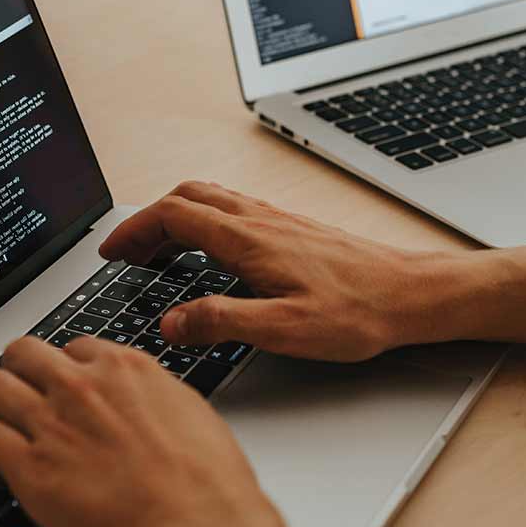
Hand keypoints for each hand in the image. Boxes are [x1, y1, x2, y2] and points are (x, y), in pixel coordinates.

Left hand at [0, 336, 354, 526]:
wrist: (197, 526)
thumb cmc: (207, 480)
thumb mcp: (187, 408)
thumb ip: (148, 392)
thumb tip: (135, 395)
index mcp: (122, 367)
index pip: (71, 346)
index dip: (66, 369)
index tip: (65, 385)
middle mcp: (81, 386)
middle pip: (21, 353)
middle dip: (20, 372)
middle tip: (23, 393)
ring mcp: (52, 424)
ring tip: (5, 423)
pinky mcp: (31, 469)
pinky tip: (6, 462)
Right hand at [100, 181, 464, 361]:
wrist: (412, 293)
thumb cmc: (359, 312)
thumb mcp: (285, 330)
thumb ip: (222, 322)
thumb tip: (172, 322)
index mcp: (249, 240)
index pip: (173, 215)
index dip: (134, 230)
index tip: (113, 252)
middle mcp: (260, 220)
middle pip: (186, 197)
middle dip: (148, 220)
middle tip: (128, 252)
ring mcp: (276, 221)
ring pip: (209, 200)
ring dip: (174, 217)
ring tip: (157, 252)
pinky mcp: (291, 229)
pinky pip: (231, 210)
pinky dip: (202, 222)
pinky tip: (209, 251)